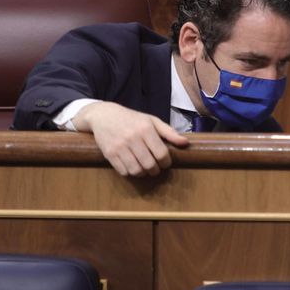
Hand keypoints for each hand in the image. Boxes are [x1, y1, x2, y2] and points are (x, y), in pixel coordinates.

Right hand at [72, 102, 189, 176]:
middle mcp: (132, 138)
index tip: (166, 163)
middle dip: (155, 170)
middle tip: (156, 168)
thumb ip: (169, 132)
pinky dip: (130, 173)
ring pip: (136, 170)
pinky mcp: (109, 154)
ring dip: (143, 173)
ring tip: (145, 169)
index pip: (161, 153)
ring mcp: (119, 146)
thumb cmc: (132, 119)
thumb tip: (185, 143)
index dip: (166, 162)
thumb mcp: (152, 120)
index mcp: (146, 129)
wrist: (104, 116)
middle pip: (149, 164)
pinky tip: (132, 167)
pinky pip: (123, 171)